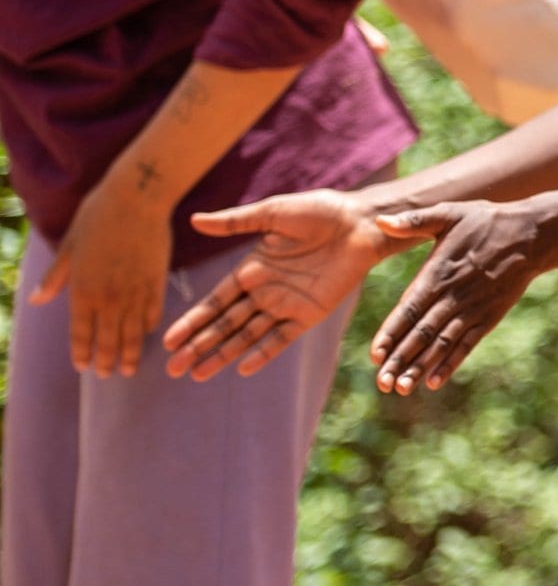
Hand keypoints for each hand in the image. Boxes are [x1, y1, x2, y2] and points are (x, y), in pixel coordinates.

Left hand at [34, 165, 175, 377]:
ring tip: (128, 368)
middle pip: (108, 339)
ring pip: (133, 333)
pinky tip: (148, 336)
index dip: (82, 352)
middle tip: (107, 375)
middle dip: (107, 360)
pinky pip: (153, 314)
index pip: (81, 332)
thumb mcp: (68, 246)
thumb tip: (35, 299)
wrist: (138, 198)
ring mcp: (136, 292)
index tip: (83, 366)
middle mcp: (110, 297)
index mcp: (83, 289)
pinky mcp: (158, 282)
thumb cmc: (97, 216)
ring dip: (129, 353)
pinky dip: (149, 328)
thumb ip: (54, 278)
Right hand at [165, 188, 397, 380]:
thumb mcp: (271, 214)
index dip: (192, 321)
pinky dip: (263, 352)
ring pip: (247, 335)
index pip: (214, 302)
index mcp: (251, 269)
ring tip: (198, 374)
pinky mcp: (310, 313)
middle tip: (173, 369)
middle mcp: (264, 291)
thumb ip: (235, 223)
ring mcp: (286, 304)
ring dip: (223, 354)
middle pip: (224, 325)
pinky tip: (243, 368)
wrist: (361, 221)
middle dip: (199, 345)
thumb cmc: (318, 211)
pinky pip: (282, 337)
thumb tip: (193, 220)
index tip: (168, 340)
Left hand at [367, 195, 557, 392]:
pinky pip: (467, 344)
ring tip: (402, 388)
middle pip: (422, 334)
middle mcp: (453, 296)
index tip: (374, 355)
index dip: (391, 333)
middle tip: (382, 383)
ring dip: (421, 367)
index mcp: (438, 274)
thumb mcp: (449, 214)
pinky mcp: (489, 316)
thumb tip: (378, 219)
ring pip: (442, 344)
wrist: (533, 236)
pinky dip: (451, 362)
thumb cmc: (486, 221)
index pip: (409, 309)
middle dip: (400, 359)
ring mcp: (472, 309)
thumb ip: (413, 221)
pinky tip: (435, 381)